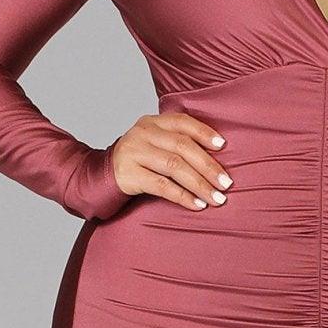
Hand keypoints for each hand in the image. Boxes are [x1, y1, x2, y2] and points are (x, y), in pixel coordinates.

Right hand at [110, 114, 231, 210]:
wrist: (101, 175)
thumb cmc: (139, 160)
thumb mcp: (154, 143)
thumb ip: (177, 141)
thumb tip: (217, 154)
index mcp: (152, 122)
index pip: (182, 122)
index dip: (204, 132)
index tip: (223, 146)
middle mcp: (142, 134)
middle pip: (182, 147)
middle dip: (208, 166)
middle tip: (226, 183)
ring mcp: (134, 153)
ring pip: (174, 167)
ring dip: (199, 184)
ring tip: (216, 198)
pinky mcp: (129, 175)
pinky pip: (162, 186)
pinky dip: (183, 196)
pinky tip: (197, 204)